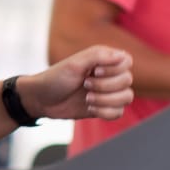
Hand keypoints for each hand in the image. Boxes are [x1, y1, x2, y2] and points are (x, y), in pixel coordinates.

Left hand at [19, 46, 133, 121]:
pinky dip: (105, 112)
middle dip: (106, 86)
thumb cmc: (56, 78)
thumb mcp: (74, 64)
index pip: (126, 61)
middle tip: (85, 85)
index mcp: (103, 60)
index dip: (114, 69)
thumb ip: (98, 56)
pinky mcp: (104, 107)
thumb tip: (122, 56)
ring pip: (127, 97)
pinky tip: (90, 108)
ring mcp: (107, 92)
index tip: (95, 71)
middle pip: (127, 80)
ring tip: (87, 98)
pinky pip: (119, 113)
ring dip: (106, 100)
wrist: (42, 100)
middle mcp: (109, 75)